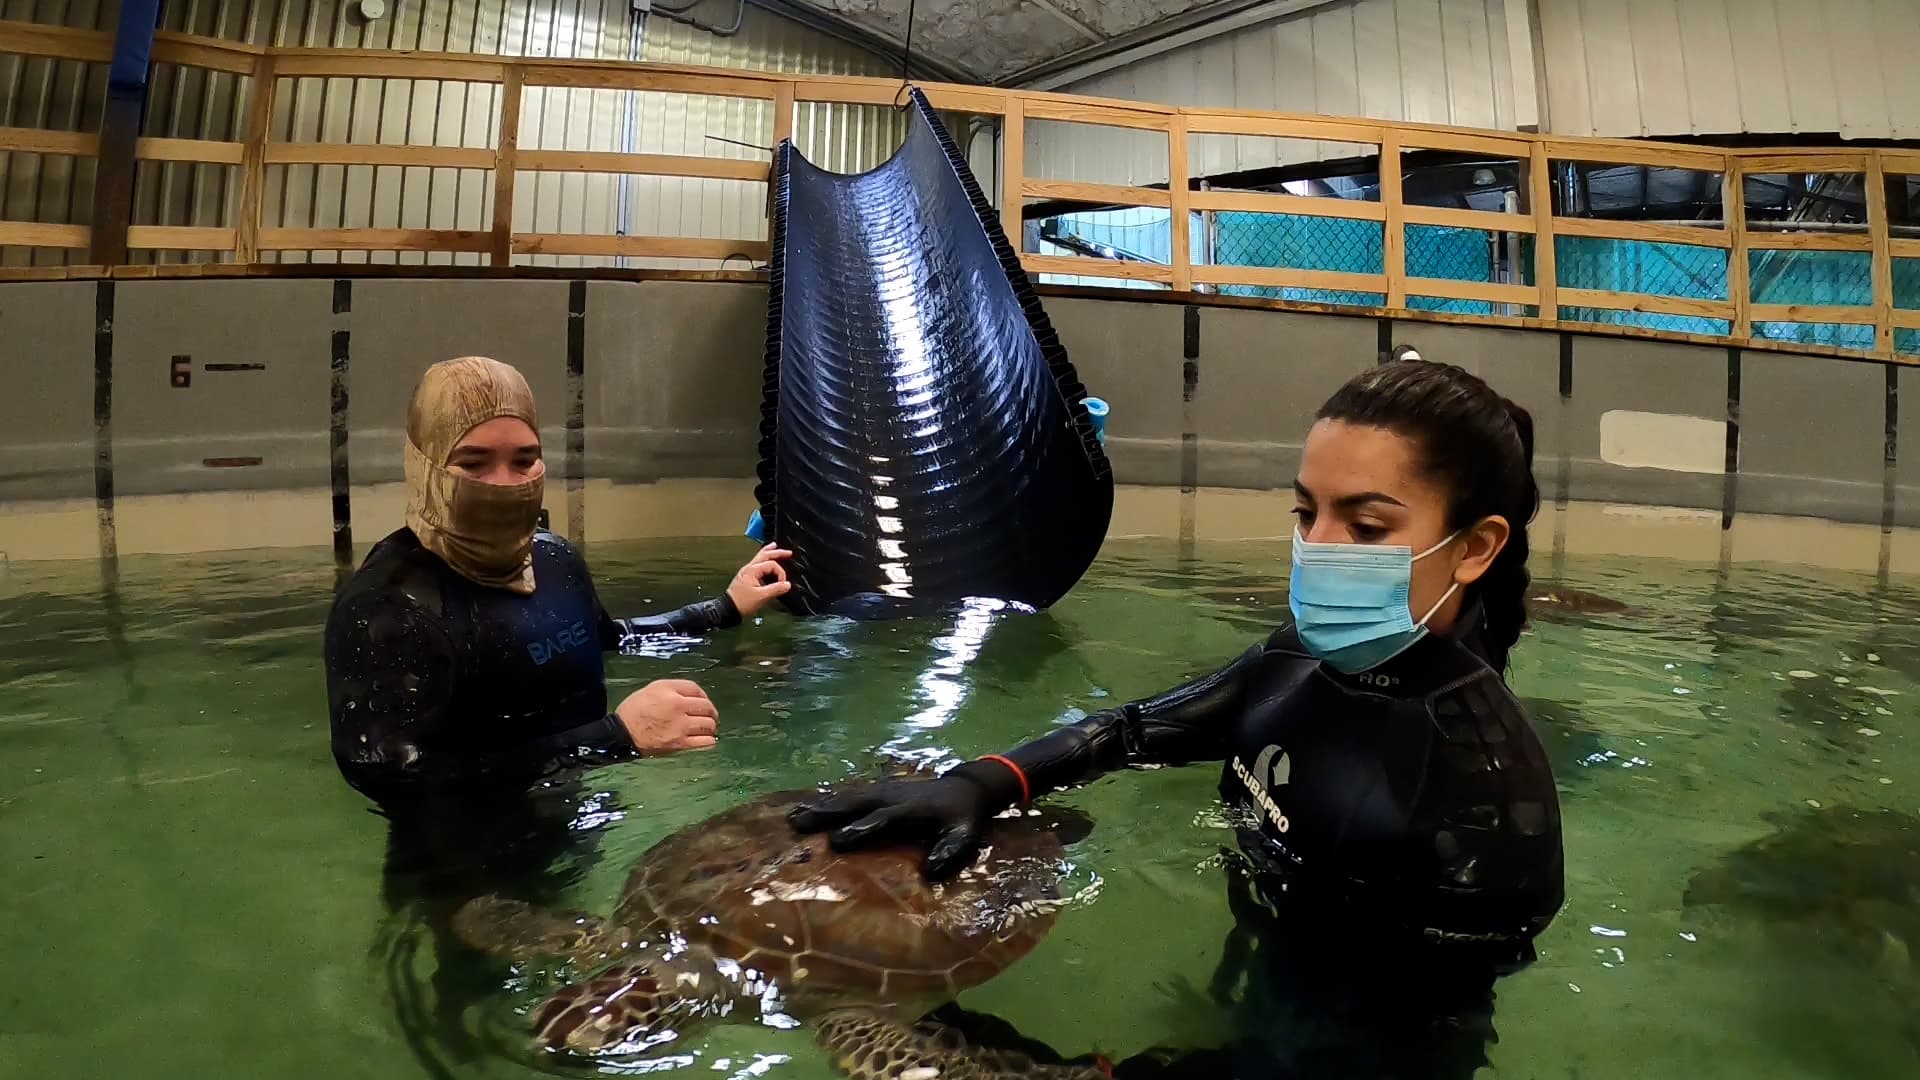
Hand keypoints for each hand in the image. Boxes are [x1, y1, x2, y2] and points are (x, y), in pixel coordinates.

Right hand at [614, 679, 717, 755]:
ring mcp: (681, 728)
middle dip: (711, 712)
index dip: (703, 695)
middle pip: (707, 708)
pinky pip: (705, 742)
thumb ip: (675, 688)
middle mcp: (678, 708)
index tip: (703, 701)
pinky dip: (709, 740)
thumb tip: (695, 695)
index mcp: (670, 692)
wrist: (623, 734)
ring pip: (709, 725)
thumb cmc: (635, 709)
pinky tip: (705, 739)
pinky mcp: (680, 744)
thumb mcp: (653, 688)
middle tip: (710, 716)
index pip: (697, 690)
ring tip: (707, 728)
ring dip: (711, 726)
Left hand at [726, 543, 793, 617]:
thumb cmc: (742, 602)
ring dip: (769, 553)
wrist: (729, 608)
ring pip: (759, 558)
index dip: (780, 573)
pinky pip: (757, 565)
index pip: (772, 565)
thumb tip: (787, 584)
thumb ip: (776, 589)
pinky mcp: (746, 577)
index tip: (783, 584)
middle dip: (777, 552)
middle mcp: (749, 568)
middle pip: (764, 555)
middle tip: (788, 553)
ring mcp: (747, 572)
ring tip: (775, 548)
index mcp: (752, 570)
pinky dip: (764, 561)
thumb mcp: (761, 596)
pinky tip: (767, 563)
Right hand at [787, 772, 1001, 880]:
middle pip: (856, 803)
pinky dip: (828, 800)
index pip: (883, 819)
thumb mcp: (964, 837)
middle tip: (798, 824)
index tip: (837, 840)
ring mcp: (883, 790)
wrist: (966, 788)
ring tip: (793, 817)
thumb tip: (929, 873)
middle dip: (827, 814)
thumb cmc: (962, 819)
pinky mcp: (878, 789)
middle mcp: (892, 796)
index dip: (861, 829)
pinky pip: (850, 794)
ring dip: (821, 806)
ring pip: (848, 797)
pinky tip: (807, 808)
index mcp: (913, 810)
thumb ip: (948, 853)